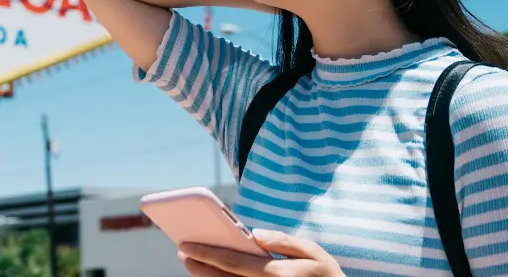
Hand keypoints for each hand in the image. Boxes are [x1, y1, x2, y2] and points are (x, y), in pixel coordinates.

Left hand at [178, 229, 343, 276]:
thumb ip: (284, 242)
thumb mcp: (313, 252)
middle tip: (183, 254)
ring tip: (192, 264)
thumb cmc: (324, 274)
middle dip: (200, 267)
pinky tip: (211, 275)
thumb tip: (255, 234)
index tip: (186, 246)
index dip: (207, 254)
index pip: (234, 263)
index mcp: (277, 274)